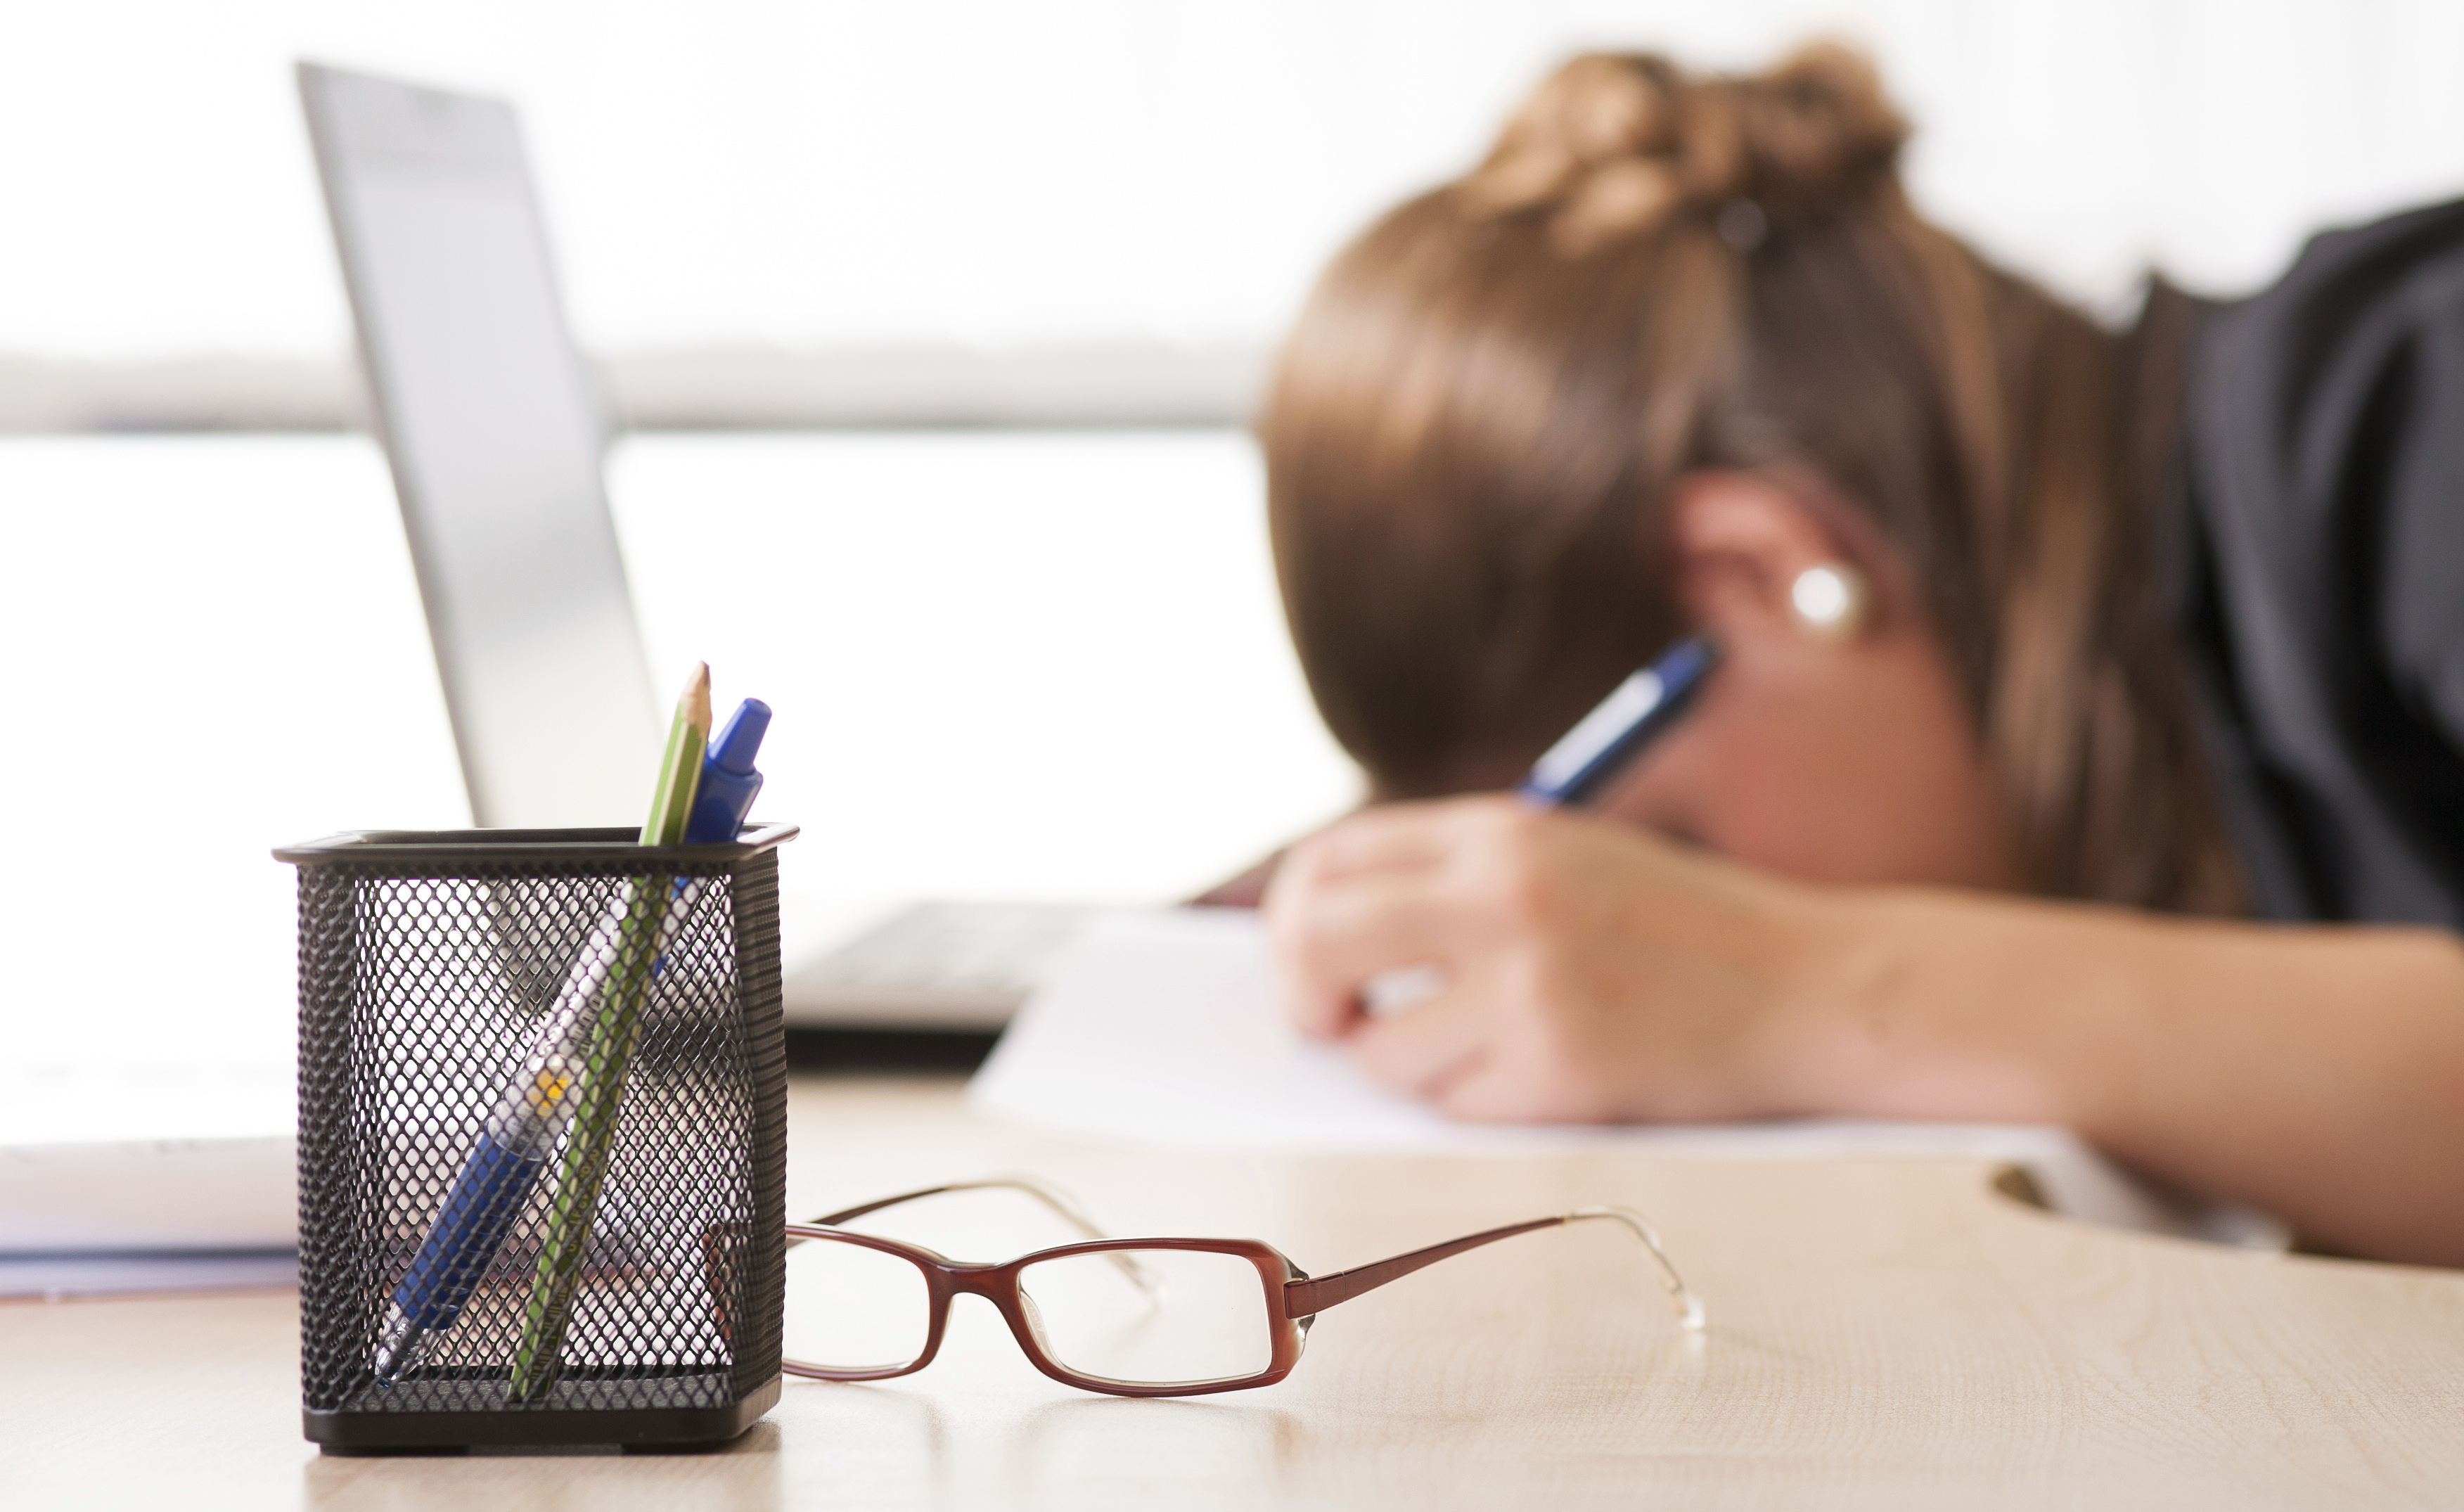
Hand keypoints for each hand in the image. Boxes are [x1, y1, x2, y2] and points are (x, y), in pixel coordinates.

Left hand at [1263, 795, 1829, 1122]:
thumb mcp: (1563, 856)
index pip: (1328, 861)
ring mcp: (1532, 985)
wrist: (1809, 985)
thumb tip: (1311, 935)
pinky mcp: (1560, 1069)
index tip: (1307, 960)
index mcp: (1500, 831)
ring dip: (1406, 1066)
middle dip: (1299, 993)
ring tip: (1480, 1047)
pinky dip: (1477, 1104)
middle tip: (1324, 1023)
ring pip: (1377, 1049)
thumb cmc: (1676, 927)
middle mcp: (1505, 895)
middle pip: (1315, 937)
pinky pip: (1452, 1108)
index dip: (1292, 918)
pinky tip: (1542, 1074)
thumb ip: (1451, 877)